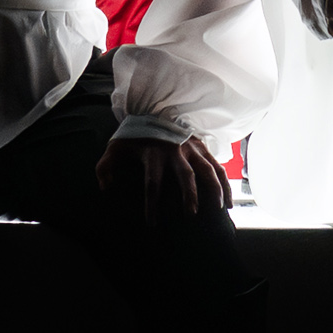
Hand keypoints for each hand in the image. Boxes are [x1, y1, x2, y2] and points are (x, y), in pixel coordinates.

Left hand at [96, 131, 229, 222]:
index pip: (152, 182)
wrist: (152, 108)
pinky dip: (225, 183)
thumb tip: (106, 189)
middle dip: (189, 195)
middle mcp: (175, 151)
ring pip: (207, 169)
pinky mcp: (202, 147)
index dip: (152, 204)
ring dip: (214, 189)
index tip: (152, 224)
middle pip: (185, 175)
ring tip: (217, 210)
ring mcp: (191, 148)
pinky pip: (217, 166)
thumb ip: (105, 167)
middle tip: (191, 215)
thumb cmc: (134, 135)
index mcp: (153, 153)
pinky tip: (228, 202)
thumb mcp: (115, 146)